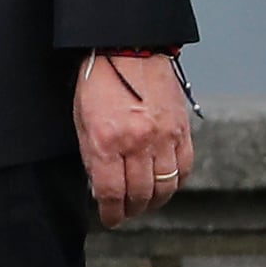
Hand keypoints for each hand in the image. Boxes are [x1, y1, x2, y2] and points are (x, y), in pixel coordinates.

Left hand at [73, 51, 194, 226]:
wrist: (130, 48)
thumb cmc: (100, 81)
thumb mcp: (82, 118)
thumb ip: (92, 154)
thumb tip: (100, 187)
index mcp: (106, 139)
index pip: (111, 192)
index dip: (110, 212)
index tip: (109, 218)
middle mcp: (137, 142)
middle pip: (139, 194)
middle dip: (131, 210)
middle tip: (125, 213)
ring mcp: (163, 137)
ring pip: (165, 187)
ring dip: (154, 202)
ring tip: (144, 203)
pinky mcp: (182, 130)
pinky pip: (184, 169)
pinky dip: (175, 183)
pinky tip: (165, 185)